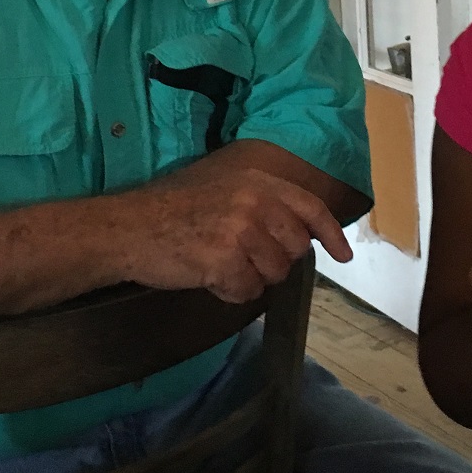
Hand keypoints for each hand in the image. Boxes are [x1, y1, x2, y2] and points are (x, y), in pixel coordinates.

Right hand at [112, 165, 351, 303]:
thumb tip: (298, 232)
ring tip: (216, 262)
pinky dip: (229, 292)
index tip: (343, 256)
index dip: (330, 234)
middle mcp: (255, 201)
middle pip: (294, 250)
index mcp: (257, 180)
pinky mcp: (226, 260)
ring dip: (248, 277)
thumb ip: (261, 202)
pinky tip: (205, 275)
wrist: (128, 227)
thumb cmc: (170, 208)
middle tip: (239, 257)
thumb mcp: (222, 187)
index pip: (310, 207)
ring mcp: (241, 230)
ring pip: (273, 275)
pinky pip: (247, 292)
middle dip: (273, 262)